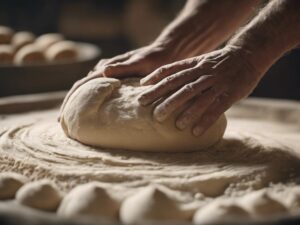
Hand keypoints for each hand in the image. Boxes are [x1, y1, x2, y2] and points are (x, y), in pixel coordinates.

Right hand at [58, 42, 175, 120]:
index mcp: (107, 68)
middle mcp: (105, 70)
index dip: (70, 100)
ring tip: (74, 119)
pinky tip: (94, 109)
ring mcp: (110, 74)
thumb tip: (102, 71)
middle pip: (81, 88)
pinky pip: (100, 89)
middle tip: (62, 122)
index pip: (82, 85)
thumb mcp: (140, 62)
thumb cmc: (154, 58)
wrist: (164, 52)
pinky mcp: (117, 78)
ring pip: (89, 89)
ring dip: (80, 102)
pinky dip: (93, 99)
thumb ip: (122, 67)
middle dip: (71, 104)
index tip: (61, 117)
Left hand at [138, 46, 261, 135]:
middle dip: (161, 97)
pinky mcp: (230, 92)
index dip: (155, 78)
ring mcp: (216, 82)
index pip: (171, 70)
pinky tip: (195, 131)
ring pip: (196, 96)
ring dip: (183, 111)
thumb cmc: (221, 61)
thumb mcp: (202, 60)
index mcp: (194, 64)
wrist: (249, 53)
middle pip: (178, 84)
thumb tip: (167, 82)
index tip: (142, 87)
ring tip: (173, 125)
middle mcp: (202, 72)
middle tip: (148, 110)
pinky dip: (205, 120)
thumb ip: (186, 70)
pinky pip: (216, 108)